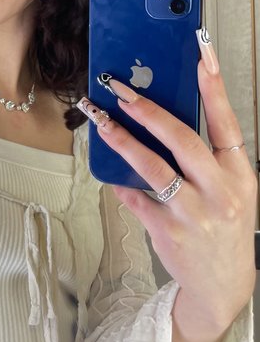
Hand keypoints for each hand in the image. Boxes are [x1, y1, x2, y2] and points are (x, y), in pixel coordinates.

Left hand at [80, 29, 256, 331]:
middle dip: (148, 110)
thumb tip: (163, 122)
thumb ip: (208, 159)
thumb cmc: (226, 228)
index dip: (214, 89)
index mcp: (240, 176)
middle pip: (181, 140)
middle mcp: (220, 192)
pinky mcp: (167, 231)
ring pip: (152, 166)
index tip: (202, 56)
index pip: (228, 124)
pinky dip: (121, 183)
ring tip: (101, 120)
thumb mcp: (233, 191)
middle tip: (122, 90)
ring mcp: (193, 213)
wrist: (222, 285)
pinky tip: (110, 173)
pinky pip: (136, 198)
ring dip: (122, 139)